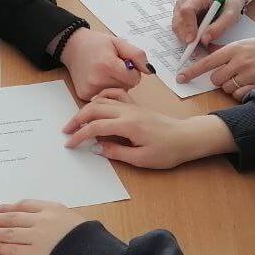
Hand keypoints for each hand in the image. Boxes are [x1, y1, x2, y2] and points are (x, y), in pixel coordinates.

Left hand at [0, 200, 87, 254]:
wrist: (94, 253)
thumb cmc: (88, 236)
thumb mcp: (72, 217)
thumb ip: (54, 215)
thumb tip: (35, 218)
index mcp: (51, 208)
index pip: (24, 205)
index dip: (8, 207)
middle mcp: (41, 220)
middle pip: (11, 217)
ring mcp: (36, 237)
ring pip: (8, 232)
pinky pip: (12, 250)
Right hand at [59, 28, 150, 99]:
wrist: (72, 46)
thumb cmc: (97, 44)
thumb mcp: (119, 43)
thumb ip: (137, 55)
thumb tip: (150, 71)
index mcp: (108, 65)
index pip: (134, 79)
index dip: (132, 71)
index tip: (123, 63)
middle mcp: (97, 79)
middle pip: (126, 87)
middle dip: (124, 78)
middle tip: (112, 67)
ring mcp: (90, 90)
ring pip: (116, 94)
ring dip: (115, 85)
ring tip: (104, 72)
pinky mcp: (84, 95)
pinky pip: (104, 97)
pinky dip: (104, 90)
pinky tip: (97, 79)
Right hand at [62, 88, 235, 168]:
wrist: (187, 137)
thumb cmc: (167, 151)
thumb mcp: (142, 159)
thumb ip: (117, 153)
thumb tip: (97, 147)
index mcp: (128, 125)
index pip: (96, 127)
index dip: (80, 135)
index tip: (70, 144)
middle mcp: (127, 111)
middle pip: (94, 108)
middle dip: (77, 120)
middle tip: (66, 131)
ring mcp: (132, 106)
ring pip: (102, 100)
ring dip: (86, 108)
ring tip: (77, 121)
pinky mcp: (135, 106)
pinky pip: (114, 95)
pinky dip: (101, 97)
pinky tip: (95, 105)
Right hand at [171, 0, 246, 47]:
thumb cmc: (229, 4)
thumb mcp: (231, 14)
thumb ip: (219, 27)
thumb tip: (204, 40)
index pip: (187, 10)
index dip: (188, 26)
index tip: (192, 40)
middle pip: (178, 20)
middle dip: (185, 36)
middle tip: (195, 48)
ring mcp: (180, 6)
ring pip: (176, 26)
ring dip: (184, 37)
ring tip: (198, 45)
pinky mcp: (179, 14)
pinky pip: (178, 28)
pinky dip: (185, 36)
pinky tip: (195, 39)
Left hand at [176, 33, 254, 99]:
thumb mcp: (241, 44)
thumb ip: (223, 51)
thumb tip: (206, 50)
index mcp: (232, 49)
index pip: (206, 62)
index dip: (192, 71)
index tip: (180, 78)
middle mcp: (238, 61)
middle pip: (215, 80)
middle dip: (219, 79)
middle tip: (230, 73)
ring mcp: (249, 74)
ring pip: (227, 89)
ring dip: (230, 86)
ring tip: (242, 77)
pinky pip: (240, 95)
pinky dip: (241, 93)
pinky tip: (248, 84)